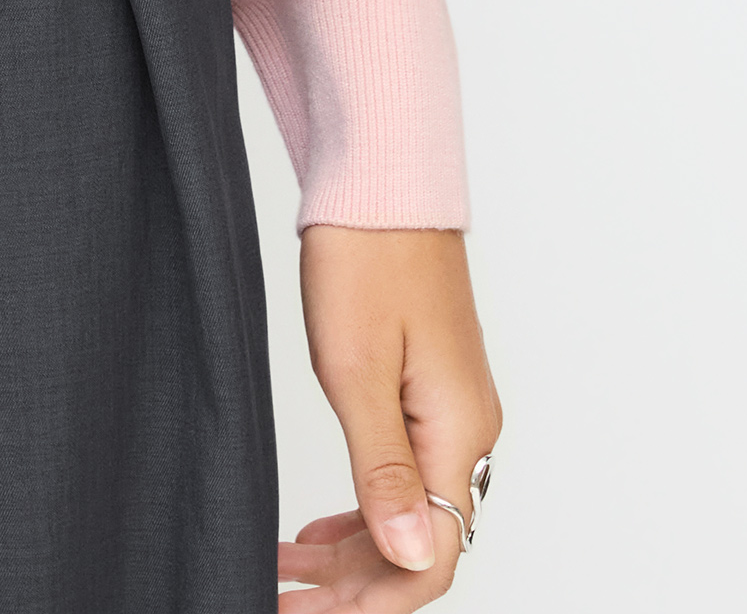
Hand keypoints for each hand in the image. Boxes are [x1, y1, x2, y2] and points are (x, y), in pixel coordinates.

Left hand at [278, 226, 500, 605]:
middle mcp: (468, 432)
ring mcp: (452, 411)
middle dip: (352, 589)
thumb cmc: (365, 254)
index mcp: (456, 433)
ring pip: (410, 516)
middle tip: (279, 599)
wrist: (382, 176)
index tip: (299, 613)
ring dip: (352, 555)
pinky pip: (405, 476)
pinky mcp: (431, 390)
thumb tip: (413, 560)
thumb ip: (384, 471)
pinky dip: (361, 511)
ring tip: (285, 573)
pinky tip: (317, 532)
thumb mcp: (356, 368)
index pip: (430, 559)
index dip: (369, 603)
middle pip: (420, 546)